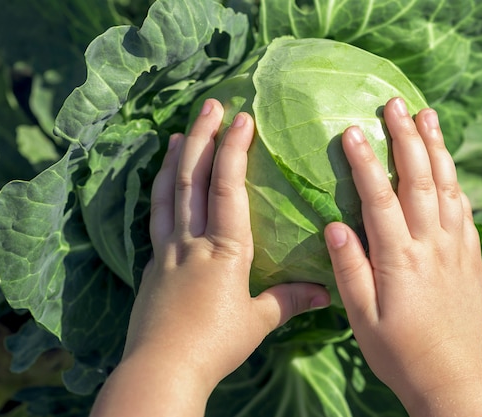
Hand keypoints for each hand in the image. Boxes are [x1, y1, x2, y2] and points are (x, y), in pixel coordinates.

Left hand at [91, 99, 329, 415]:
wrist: (163, 368)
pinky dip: (160, 193)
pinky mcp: (153, 265)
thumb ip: (290, 301)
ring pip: (169, 194)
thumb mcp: (258, 322)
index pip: (228, 188)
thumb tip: (327, 293)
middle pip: (193, 179)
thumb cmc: (215, 344)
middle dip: (202, 137)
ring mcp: (168, 251)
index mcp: (224, 249)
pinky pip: (156, 218)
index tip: (241, 118)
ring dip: (176, 159)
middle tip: (209, 105)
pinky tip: (162, 185)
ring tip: (179, 133)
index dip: (234, 149)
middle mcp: (192, 241)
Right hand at [324, 98, 481, 415]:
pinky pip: (465, 210)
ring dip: (436, 148)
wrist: (452, 378)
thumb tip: (333, 226)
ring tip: (428, 116)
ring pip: (446, 187)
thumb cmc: (399, 351)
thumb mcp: (362, 318)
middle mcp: (431, 245)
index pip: (379, 199)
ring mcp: (456, 248)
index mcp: (399, 259)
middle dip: (406, 138)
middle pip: (418, 180)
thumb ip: (349, 270)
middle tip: (394, 104)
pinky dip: (456, 181)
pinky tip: (450, 165)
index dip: (365, 163)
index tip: (353, 130)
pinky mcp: (471, 257)